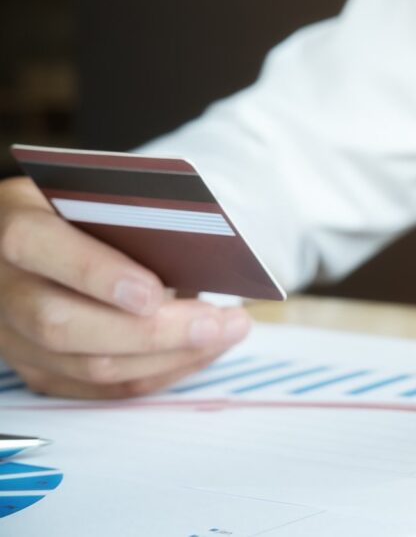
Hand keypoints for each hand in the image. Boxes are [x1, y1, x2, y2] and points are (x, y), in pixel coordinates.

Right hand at [0, 176, 250, 397]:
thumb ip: (130, 218)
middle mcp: (2, 288)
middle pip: (64, 324)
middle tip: (219, 322)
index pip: (36, 246)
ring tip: (227, 334)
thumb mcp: (95, 195)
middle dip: (153, 331)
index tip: (153, 292)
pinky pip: (101, 387)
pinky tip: (201, 352)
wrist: (28, 244)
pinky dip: (159, 372)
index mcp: (10, 225)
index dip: (95, 273)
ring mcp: (13, 336)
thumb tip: (198, 253)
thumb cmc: (79, 211)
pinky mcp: (38, 369)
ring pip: (88, 365)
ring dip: (170, 356)